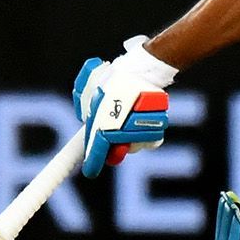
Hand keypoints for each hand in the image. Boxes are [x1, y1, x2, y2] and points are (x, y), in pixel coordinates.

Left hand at [72, 35, 176, 178]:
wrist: (142, 68)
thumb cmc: (114, 76)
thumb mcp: (88, 87)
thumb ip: (82, 103)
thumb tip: (83, 116)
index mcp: (101, 125)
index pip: (96, 151)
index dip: (92, 163)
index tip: (90, 171)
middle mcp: (120, 133)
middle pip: (120, 150)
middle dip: (117, 141)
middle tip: (115, 128)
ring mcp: (140, 134)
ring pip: (136, 145)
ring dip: (133, 135)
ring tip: (132, 114)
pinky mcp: (157, 130)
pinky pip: (152, 141)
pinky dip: (149, 134)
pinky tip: (146, 120)